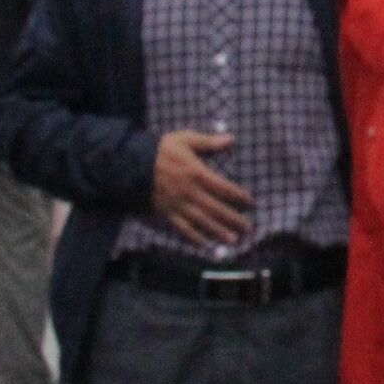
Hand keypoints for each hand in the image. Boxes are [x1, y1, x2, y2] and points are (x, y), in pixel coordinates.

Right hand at [150, 131, 255, 247]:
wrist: (132, 164)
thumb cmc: (160, 151)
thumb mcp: (184, 140)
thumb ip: (208, 141)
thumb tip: (231, 138)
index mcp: (197, 173)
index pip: (224, 188)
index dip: (239, 196)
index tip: (251, 203)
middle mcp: (190, 192)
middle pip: (216, 208)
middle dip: (233, 219)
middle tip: (248, 228)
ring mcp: (178, 205)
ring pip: (202, 221)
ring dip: (218, 232)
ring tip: (233, 240)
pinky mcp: (167, 213)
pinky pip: (183, 228)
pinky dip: (194, 237)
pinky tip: (205, 245)